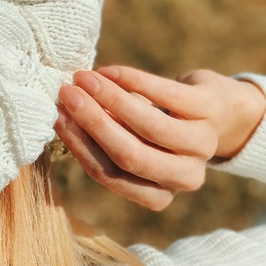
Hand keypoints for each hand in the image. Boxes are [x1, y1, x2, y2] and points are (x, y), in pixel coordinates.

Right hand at [54, 66, 265, 210]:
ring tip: (83, 78)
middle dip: (92, 122)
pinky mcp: (210, 110)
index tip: (55, 115)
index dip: (79, 144)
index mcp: (157, 194)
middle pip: (129, 155)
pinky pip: (165, 94)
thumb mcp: (128, 141)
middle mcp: (183, 177)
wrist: (211, 110)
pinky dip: (133, 80)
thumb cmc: (152, 128)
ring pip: (149, 126)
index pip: (108, 174)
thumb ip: (100, 136)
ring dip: (110, 98)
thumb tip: (60, 111)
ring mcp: (202, 145)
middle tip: (66, 94)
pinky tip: (109, 71)